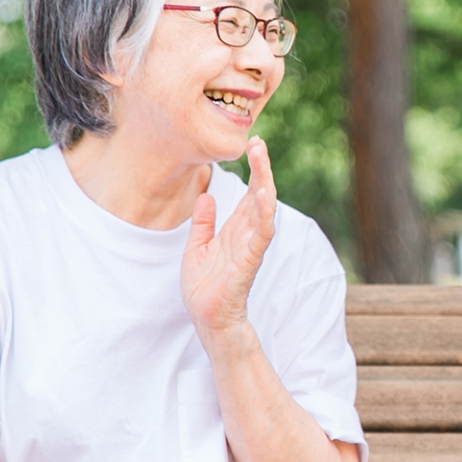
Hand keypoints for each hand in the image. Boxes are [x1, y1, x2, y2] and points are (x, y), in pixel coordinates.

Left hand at [182, 138, 276, 340]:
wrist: (206, 318)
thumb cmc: (204, 288)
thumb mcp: (196, 247)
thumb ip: (203, 223)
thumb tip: (205, 197)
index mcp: (235, 230)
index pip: (249, 194)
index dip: (253, 170)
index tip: (253, 145)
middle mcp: (247, 235)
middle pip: (260, 195)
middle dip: (261, 169)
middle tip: (259, 143)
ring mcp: (251, 246)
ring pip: (264, 209)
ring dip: (264, 183)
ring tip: (262, 159)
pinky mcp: (249, 260)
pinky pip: (261, 233)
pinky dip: (263, 213)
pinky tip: (262, 194)